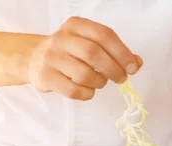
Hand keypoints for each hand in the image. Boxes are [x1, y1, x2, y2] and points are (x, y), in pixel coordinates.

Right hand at [27, 17, 142, 99]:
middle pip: (94, 53)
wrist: (35, 58)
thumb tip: (136, 63)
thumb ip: (115, 52)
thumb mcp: (90, 44)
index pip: (104, 35)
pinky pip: (73, 90)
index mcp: (76, 25)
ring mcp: (52, 57)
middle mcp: (62, 38)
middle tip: (120, 79)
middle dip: (113, 69)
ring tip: (100, 82)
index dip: (122, 53)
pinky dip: (87, 94)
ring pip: (84, 74)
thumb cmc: (70, 52)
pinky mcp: (46, 76)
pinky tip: (89, 91)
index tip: (133, 67)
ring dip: (99, 82)